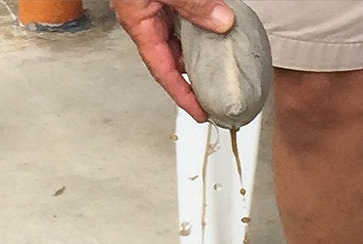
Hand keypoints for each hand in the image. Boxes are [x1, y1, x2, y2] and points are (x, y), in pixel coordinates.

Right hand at [111, 0, 234, 121]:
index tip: (201, 113)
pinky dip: (200, 25)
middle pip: (174, 59)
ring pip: (180, 38)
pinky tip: (215, 26)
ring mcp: (155, 7)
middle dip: (194, 77)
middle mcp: (147, 20)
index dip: (184, 97)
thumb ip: (192, 4)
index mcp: (140, 26)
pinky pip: (183, 18)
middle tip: (217, 91)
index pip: (165, 73)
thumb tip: (222, 22)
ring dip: (199, 50)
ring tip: (221, 62)